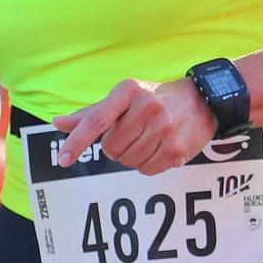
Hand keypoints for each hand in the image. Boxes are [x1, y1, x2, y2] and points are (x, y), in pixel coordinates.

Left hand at [54, 79, 216, 175]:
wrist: (204, 99)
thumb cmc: (155, 98)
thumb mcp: (125, 97)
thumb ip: (92, 113)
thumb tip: (58, 123)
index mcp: (129, 91)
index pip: (97, 120)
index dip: (77, 141)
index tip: (63, 158)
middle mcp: (148, 108)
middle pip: (111, 148)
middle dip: (116, 147)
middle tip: (132, 134)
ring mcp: (164, 129)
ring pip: (128, 161)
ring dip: (131, 157)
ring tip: (147, 139)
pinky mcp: (177, 150)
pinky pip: (146, 170)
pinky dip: (147, 164)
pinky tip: (158, 147)